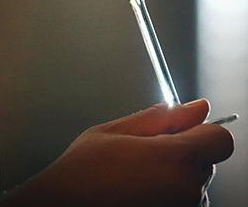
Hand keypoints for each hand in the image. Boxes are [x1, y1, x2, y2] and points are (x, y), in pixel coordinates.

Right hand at [0, 99, 233, 206]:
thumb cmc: (84, 172)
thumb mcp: (115, 131)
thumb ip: (160, 118)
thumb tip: (196, 107)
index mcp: (176, 158)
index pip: (220, 138)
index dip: (200, 130)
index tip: (178, 131)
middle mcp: (188, 190)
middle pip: (205, 160)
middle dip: (181, 151)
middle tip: (142, 153)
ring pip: (194, 183)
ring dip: (174, 175)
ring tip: (135, 176)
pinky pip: (184, 201)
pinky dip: (169, 194)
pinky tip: (139, 192)